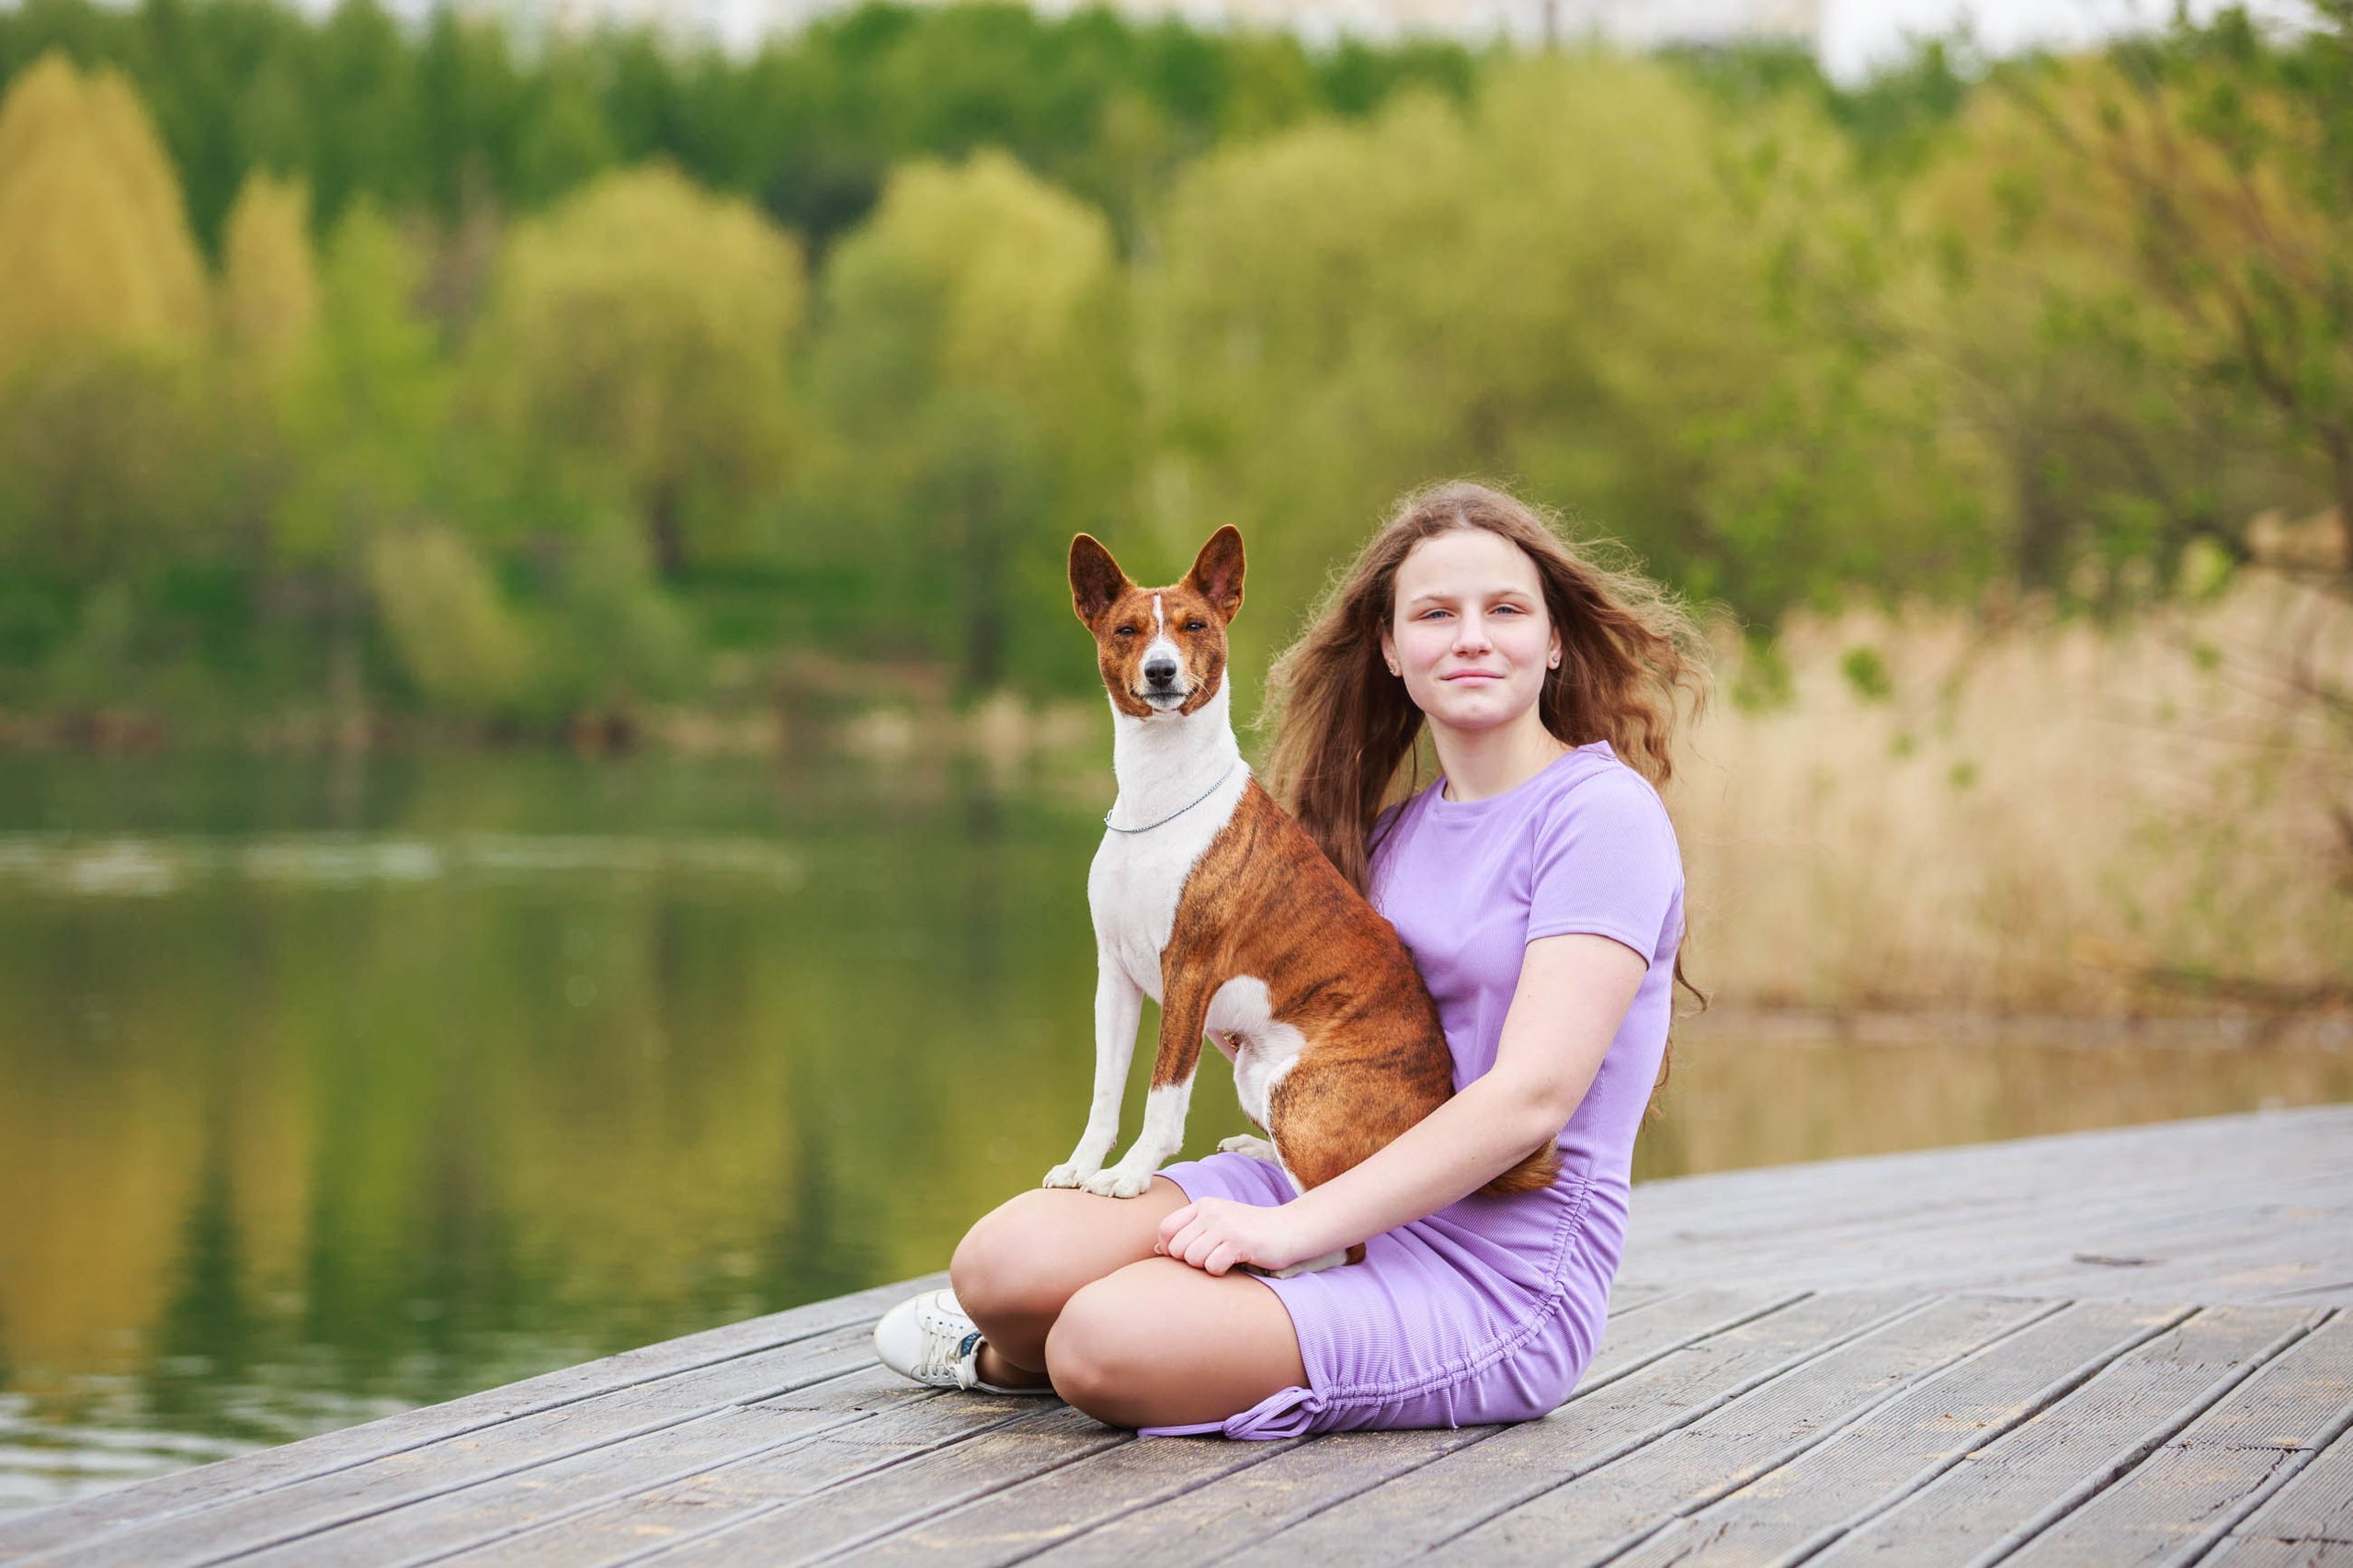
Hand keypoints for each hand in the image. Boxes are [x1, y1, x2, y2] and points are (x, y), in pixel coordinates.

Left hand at [1155, 1196, 1309, 1276]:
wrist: (1290, 1229)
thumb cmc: (1251, 1232)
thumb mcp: (1219, 1222)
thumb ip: (1191, 1231)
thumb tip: (1159, 1248)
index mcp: (1203, 1205)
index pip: (1166, 1228)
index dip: (1169, 1249)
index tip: (1185, 1256)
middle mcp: (1211, 1212)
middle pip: (1177, 1248)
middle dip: (1189, 1261)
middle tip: (1210, 1259)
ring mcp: (1225, 1225)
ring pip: (1193, 1259)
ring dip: (1206, 1267)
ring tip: (1224, 1259)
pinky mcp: (1240, 1242)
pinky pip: (1213, 1266)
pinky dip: (1220, 1271)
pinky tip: (1233, 1264)